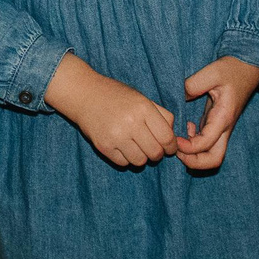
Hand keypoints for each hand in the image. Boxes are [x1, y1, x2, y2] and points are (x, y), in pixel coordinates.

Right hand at [46, 54, 180, 168]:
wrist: (84, 94)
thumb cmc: (117, 96)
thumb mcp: (142, 98)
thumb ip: (162, 115)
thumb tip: (173, 138)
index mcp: (143, 108)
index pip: (167, 138)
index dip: (171, 147)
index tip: (169, 148)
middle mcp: (131, 123)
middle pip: (155, 153)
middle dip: (157, 154)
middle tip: (152, 148)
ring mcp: (116, 136)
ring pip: (140, 161)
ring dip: (141, 157)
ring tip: (135, 146)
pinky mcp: (104, 146)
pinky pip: (123, 163)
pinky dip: (126, 158)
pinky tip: (122, 146)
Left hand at [173, 56, 258, 171]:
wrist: (247, 68)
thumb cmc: (232, 69)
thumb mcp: (212, 72)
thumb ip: (193, 84)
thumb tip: (177, 98)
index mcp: (224, 118)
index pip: (206, 144)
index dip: (188, 147)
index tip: (174, 138)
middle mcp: (224, 128)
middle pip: (214, 160)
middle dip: (193, 162)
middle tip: (176, 149)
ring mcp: (221, 128)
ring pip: (211, 155)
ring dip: (193, 155)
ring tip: (179, 138)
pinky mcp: (216, 124)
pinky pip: (206, 144)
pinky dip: (194, 144)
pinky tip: (186, 127)